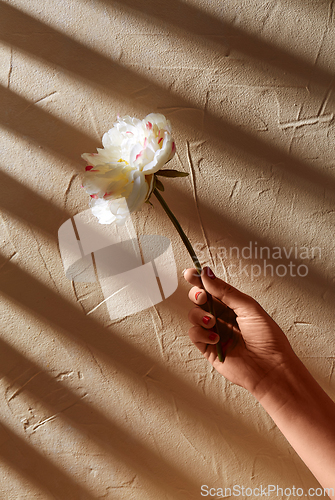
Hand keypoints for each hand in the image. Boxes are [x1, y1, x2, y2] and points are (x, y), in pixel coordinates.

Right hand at [184, 266, 296, 397]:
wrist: (271, 368)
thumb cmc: (268, 339)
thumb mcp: (249, 307)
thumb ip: (225, 291)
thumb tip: (206, 274)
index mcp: (233, 305)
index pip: (212, 288)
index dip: (200, 279)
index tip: (191, 273)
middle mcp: (222, 317)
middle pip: (199, 299)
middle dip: (197, 294)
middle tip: (202, 297)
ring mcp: (214, 332)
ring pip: (194, 315)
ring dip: (199, 315)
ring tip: (212, 321)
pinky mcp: (208, 348)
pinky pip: (194, 334)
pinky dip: (201, 333)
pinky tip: (215, 337)